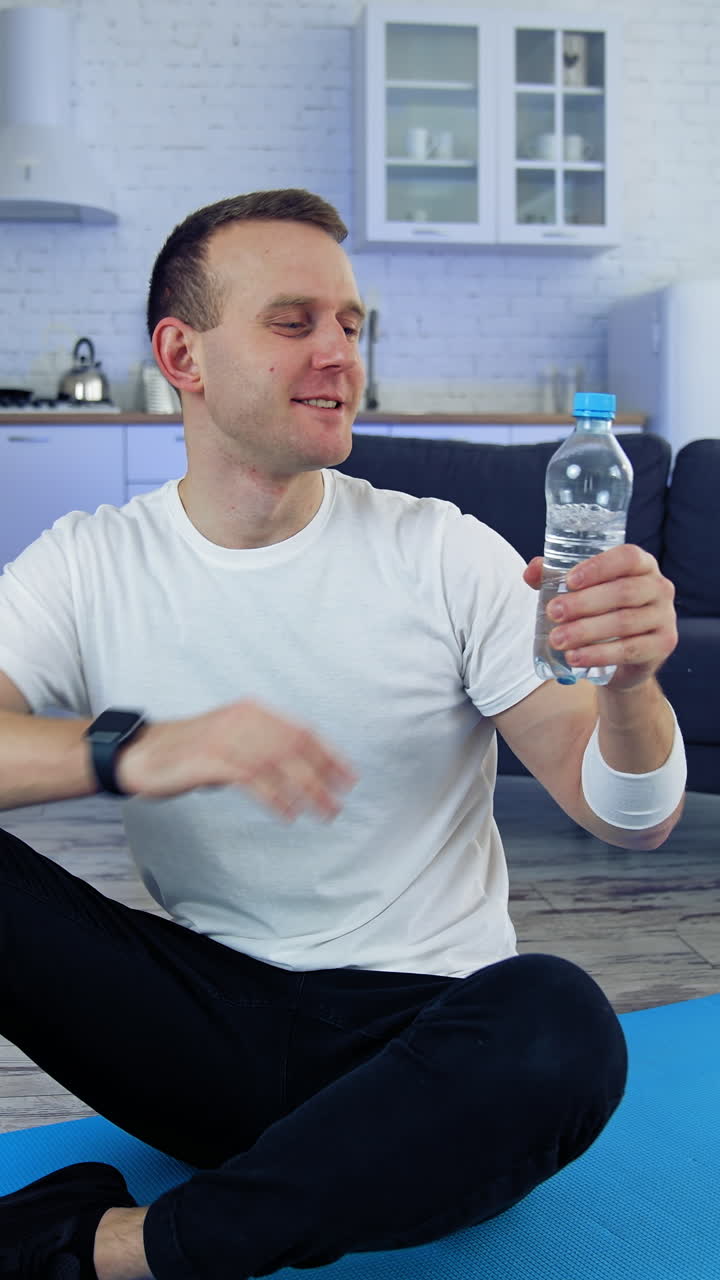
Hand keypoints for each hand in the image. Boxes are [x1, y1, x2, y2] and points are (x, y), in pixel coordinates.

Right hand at [116, 698, 357, 820]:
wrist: (141, 754)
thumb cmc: (187, 752)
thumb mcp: (229, 742)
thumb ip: (258, 748)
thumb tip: (292, 768)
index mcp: (251, 711)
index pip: (301, 731)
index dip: (328, 755)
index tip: (348, 777)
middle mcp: (243, 719)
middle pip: (295, 748)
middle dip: (322, 777)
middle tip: (339, 802)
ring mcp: (227, 737)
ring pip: (279, 764)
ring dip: (306, 791)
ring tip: (322, 812)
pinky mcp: (212, 758)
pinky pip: (253, 778)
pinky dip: (275, 797)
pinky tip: (289, 812)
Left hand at [523, 544, 677, 690]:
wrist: (624, 659)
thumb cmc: (601, 613)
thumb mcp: (581, 592)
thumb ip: (554, 577)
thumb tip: (531, 571)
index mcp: (642, 565)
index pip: (627, 557)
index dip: (599, 567)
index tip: (569, 581)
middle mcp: (659, 587)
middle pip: (623, 592)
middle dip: (584, 603)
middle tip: (553, 612)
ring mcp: (665, 617)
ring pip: (624, 622)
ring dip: (586, 631)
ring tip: (557, 639)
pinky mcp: (663, 645)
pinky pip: (630, 650)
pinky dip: (599, 655)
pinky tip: (575, 658)